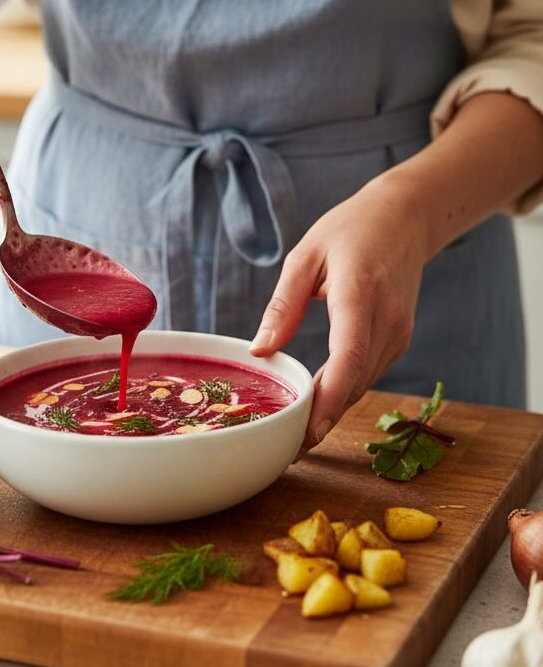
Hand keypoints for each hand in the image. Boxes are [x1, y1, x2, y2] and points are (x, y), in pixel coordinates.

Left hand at [250, 178, 430, 452]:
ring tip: (294, 433)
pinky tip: (318, 401)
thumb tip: (261, 349)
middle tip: (284, 448)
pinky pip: (368, 372)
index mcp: (359, 294)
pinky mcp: (399, 339)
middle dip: (323, 417)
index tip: (307, 432)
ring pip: (363, 383)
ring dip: (332, 408)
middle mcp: (386, 320)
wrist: (406, 218)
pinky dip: (344, 390)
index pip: (348, 356)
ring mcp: (398, 332)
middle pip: (355, 381)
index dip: (329, 399)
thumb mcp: (306, 254)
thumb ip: (284, 304)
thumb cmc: (350, 230)